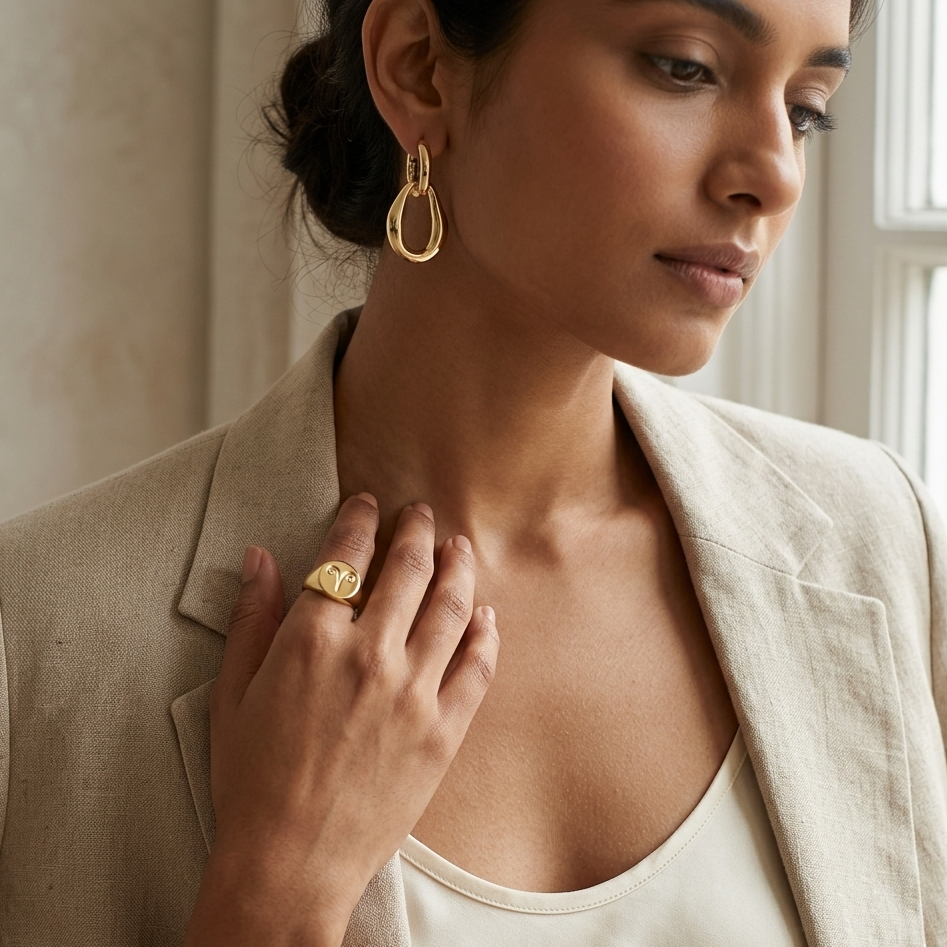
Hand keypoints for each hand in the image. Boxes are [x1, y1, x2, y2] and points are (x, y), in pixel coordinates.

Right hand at [183, 495, 498, 946]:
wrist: (289, 865)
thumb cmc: (249, 781)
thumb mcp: (232, 694)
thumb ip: (252, 619)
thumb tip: (260, 557)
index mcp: (312, 639)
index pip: (345, 553)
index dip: (359, 519)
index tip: (368, 502)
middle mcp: (370, 653)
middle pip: (408, 569)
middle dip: (416, 530)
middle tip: (421, 513)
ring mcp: (414, 691)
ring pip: (451, 607)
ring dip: (458, 567)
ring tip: (459, 546)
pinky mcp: (444, 730)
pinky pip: (476, 667)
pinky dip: (485, 634)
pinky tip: (486, 615)